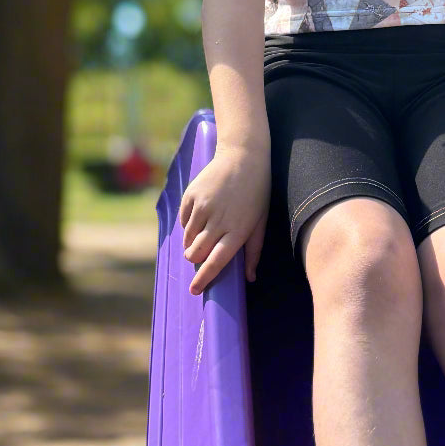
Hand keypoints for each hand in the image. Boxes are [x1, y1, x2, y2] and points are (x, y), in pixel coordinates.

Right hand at [179, 145, 270, 294]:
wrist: (243, 155)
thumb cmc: (257, 191)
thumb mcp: (261, 220)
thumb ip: (254, 250)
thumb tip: (251, 278)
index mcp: (238, 230)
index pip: (216, 262)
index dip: (203, 278)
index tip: (194, 290)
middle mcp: (219, 220)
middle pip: (197, 253)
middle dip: (196, 259)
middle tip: (200, 255)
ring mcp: (203, 207)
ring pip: (188, 238)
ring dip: (192, 242)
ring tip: (204, 231)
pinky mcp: (192, 195)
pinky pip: (183, 221)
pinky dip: (188, 224)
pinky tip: (201, 214)